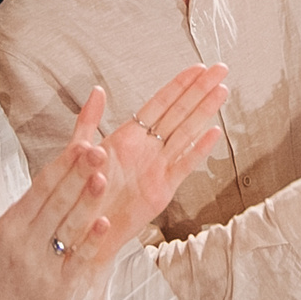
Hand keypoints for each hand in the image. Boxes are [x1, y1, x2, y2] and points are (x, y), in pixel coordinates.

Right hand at [0, 142, 117, 299]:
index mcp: (8, 228)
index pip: (39, 190)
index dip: (60, 166)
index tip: (79, 145)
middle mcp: (26, 245)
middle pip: (58, 204)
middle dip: (78, 175)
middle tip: (98, 150)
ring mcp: (44, 267)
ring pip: (70, 228)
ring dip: (87, 202)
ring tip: (103, 177)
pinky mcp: (60, 287)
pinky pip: (78, 261)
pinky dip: (90, 242)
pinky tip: (104, 221)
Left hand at [91, 65, 229, 242]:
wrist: (83, 231)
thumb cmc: (80, 193)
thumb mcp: (78, 151)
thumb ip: (88, 120)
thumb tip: (96, 90)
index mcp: (129, 136)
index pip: (160, 103)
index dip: (180, 84)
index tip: (198, 68)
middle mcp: (147, 148)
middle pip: (179, 112)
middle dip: (200, 90)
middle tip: (220, 70)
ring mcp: (157, 167)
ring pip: (186, 132)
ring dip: (204, 112)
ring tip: (222, 91)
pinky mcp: (163, 189)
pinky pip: (184, 165)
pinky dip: (199, 149)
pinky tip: (213, 133)